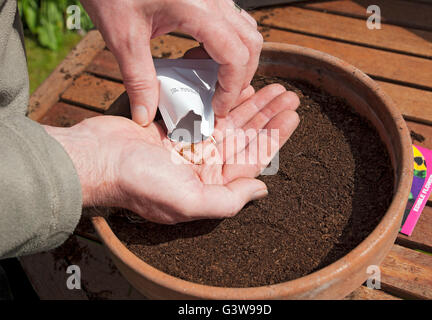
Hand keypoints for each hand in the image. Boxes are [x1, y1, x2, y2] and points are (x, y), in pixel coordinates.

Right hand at [45, 84, 298, 223]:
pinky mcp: (177, 128)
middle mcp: (204, 167)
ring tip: (273, 89)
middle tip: (289, 96)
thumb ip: (227, 200)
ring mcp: (190, 146)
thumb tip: (261, 191)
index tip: (292, 116)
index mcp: (210, 186)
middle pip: (245, 138)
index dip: (275, 137)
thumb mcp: (188, 200)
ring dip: (251, 106)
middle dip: (268, 117)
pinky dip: (224, 100)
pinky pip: (208, 111)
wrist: (97, 159)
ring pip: (230, 123)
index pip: (252, 159)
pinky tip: (241, 89)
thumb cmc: (139, 183)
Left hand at [80, 0, 262, 124]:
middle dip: (240, 77)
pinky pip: (231, 21)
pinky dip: (225, 44)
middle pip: (250, 44)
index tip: (218, 108)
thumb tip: (144, 115)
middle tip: (219, 98)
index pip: (235, 55)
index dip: (232, 88)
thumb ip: (138, 78)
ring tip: (208, 77)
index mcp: (197, 8)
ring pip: (245, 31)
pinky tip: (198, 52)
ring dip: (236, 59)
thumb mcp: (122, 35)